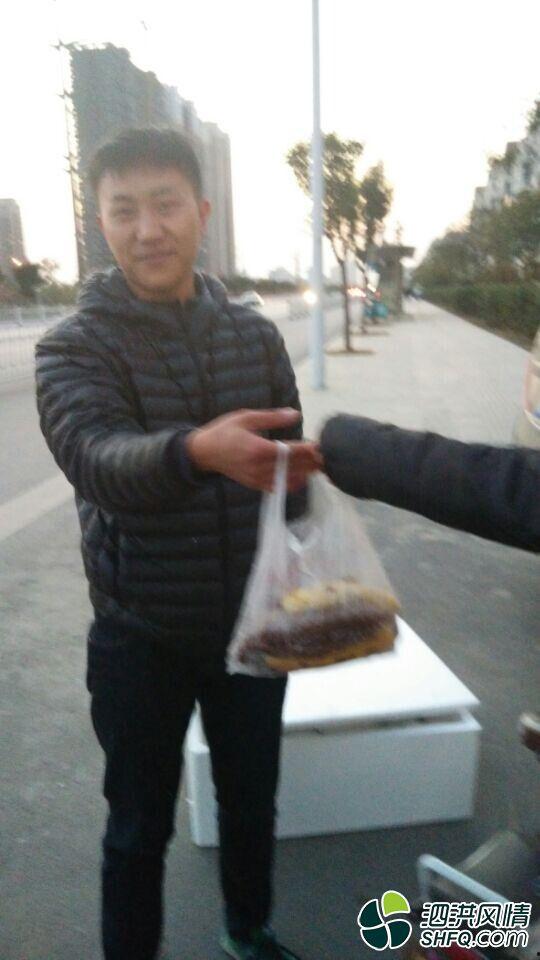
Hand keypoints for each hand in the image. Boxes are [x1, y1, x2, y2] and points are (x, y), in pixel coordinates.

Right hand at [186, 408, 321, 491]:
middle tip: (327, 457)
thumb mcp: (247, 417)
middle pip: (292, 467)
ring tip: (318, 466)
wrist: (204, 452)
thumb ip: (273, 418)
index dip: (308, 450)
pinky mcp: (254, 485)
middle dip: (311, 462)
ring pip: (287, 480)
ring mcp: (257, 479)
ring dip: (304, 473)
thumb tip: (295, 415)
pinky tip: (302, 477)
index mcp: (258, 449)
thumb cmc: (225, 431)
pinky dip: (291, 483)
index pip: (290, 451)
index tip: (322, 446)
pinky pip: (278, 487)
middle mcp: (259, 467)